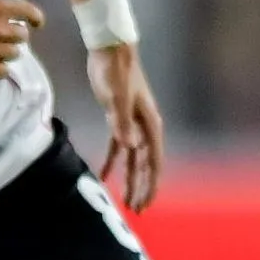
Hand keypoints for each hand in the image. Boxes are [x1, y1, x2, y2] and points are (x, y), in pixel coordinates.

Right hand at [0, 0, 45, 77]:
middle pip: (24, 36)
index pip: (30, 12)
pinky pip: (4, 71)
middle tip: (2, 38)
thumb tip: (11, 7)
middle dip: (15, 37)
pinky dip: (0, 68)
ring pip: (16, 54)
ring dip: (7, 53)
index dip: (36, 19)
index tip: (36, 24)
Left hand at [87, 43, 166, 210]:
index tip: (146, 204)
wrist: (110, 49)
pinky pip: (118, 145)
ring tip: (126, 200)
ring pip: (133, 158)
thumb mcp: (117, 97)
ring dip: (130, 178)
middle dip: (142, 187)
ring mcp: (132, 123)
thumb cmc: (116, 72)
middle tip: (136, 210)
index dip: (150, 184)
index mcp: (150, 124)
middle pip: (145, 164)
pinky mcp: (118, 118)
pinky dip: (113, 160)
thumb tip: (130, 148)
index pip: (153, 162)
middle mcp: (144, 127)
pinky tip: (105, 175)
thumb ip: (122, 123)